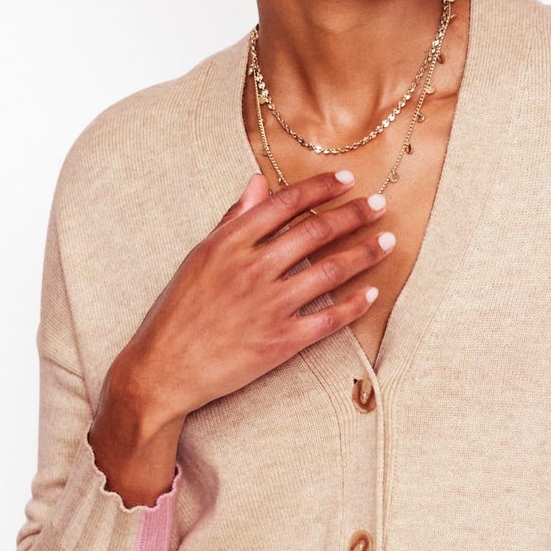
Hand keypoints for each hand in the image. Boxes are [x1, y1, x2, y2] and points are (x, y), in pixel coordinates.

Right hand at [89, 165, 395, 505]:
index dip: (321, 188)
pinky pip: (328, 318)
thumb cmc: (177, 312)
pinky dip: (353, 304)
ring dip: (364, 253)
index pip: (285, 203)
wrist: (163, 370)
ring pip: (330, 271)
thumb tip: (257, 182)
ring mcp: (268, 306)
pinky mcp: (280, 342)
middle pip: (315, 231)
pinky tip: (370, 292)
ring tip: (386, 241)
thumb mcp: (199, 257)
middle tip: (379, 205)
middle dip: (354, 215)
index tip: (347, 180)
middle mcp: (252, 269)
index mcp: (229, 243)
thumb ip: (233, 220)